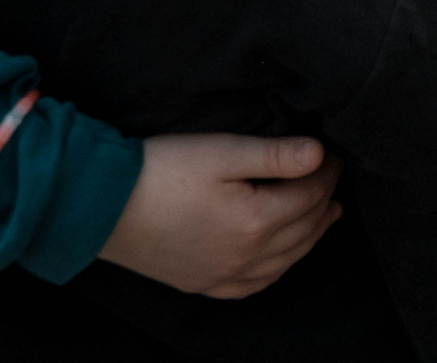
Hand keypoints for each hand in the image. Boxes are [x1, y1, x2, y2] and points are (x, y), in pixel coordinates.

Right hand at [99, 135, 341, 298]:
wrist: (103, 207)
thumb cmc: (161, 171)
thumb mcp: (221, 151)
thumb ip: (274, 155)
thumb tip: (320, 154)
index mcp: (256, 221)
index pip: (309, 194)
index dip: (327, 171)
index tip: (332, 154)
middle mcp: (246, 257)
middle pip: (303, 228)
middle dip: (324, 200)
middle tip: (333, 179)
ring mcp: (224, 275)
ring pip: (286, 260)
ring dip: (311, 236)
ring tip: (326, 215)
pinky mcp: (202, 284)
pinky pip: (254, 285)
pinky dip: (278, 268)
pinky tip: (281, 258)